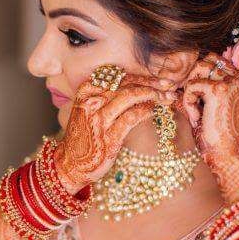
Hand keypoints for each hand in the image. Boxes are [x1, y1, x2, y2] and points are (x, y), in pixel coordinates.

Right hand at [54, 71, 176, 193]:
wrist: (70, 163)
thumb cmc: (84, 135)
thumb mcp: (87, 109)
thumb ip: (105, 96)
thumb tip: (136, 85)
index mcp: (86, 92)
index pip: (118, 76)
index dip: (140, 76)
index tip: (157, 79)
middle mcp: (91, 103)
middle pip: (127, 84)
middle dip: (151, 83)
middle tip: (168, 86)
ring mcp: (99, 120)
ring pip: (130, 97)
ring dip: (152, 95)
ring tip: (166, 98)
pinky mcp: (108, 137)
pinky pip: (132, 118)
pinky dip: (145, 111)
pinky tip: (152, 111)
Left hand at [180, 53, 238, 203]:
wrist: (229, 158)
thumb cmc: (218, 139)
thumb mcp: (212, 109)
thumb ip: (204, 92)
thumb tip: (181, 79)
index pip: (216, 62)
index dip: (197, 75)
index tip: (190, 96)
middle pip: (207, 60)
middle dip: (192, 77)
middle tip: (187, 99)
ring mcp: (232, 83)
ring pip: (199, 67)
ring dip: (190, 88)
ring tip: (194, 110)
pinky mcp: (219, 91)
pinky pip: (192, 85)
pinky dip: (188, 101)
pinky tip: (196, 119)